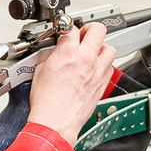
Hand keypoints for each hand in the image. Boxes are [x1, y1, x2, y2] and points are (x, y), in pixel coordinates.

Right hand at [26, 22, 115, 145]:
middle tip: (83, 34)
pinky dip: (104, 64)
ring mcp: (97, 71)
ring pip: (109, 48)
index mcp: (68, 53)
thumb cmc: (47, 103)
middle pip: (97, 29)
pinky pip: (110, 66)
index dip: (66, 29)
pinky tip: (95, 67)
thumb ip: (50, 57)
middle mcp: (86, 59)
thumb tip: (54, 52)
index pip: (71, 28)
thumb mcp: (40, 71)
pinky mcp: (103, 84)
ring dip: (101, 47)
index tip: (65, 32)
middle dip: (89, 29)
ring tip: (92, 51)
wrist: (55, 122)